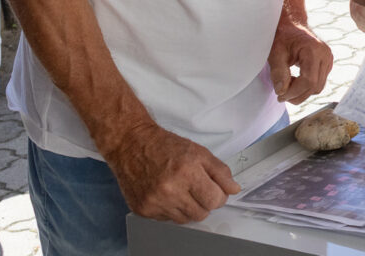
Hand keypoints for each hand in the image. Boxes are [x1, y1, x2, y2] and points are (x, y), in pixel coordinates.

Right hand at [103, 120, 240, 223]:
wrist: (131, 144)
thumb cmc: (164, 146)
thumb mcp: (198, 151)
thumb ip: (220, 171)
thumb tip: (233, 189)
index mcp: (187, 172)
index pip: (214, 200)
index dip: (219, 196)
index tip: (215, 190)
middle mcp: (169, 190)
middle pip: (201, 213)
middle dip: (204, 203)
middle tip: (198, 188)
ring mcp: (154, 202)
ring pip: (185, 219)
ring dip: (188, 207)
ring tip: (181, 190)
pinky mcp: (143, 210)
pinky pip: (167, 220)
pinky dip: (171, 209)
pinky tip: (166, 194)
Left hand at [268, 18, 332, 104]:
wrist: (291, 25)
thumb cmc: (283, 36)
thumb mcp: (275, 53)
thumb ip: (278, 72)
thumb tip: (281, 91)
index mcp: (314, 50)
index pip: (308, 81)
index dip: (294, 92)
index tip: (279, 95)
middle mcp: (325, 55)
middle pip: (315, 87)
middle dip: (297, 95)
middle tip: (281, 94)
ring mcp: (328, 59)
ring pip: (318, 87)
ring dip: (302, 92)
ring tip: (287, 85)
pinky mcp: (327, 63)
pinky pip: (319, 82)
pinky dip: (306, 86)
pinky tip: (294, 80)